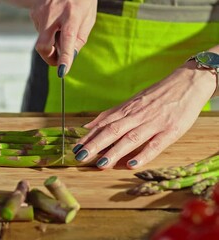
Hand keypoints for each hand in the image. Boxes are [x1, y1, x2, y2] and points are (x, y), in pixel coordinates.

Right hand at [30, 0, 96, 72]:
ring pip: (42, 39)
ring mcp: (41, 12)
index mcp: (72, 15)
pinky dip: (47, 31)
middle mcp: (54, 13)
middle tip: (57, 61)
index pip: (67, 39)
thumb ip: (79, 39)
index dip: (64, 56)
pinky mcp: (34, 12)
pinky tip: (54, 20)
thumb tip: (69, 58)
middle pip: (43, 45)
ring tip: (61, 27)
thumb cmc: (82, 2)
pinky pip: (39, 30)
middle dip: (49, 57)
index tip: (62, 70)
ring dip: (51, 41)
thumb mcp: (88, 19)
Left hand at [72, 61, 217, 168]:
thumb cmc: (156, 96)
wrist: (187, 83)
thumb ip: (111, 115)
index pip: (103, 124)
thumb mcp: (132, 102)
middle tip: (80, 156)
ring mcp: (154, 123)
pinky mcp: (171, 131)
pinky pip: (155, 145)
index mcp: (127, 110)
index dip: (89, 136)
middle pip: (113, 131)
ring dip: (114, 151)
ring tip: (101, 163)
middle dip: (95, 144)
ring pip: (131, 138)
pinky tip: (132, 164)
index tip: (75, 147)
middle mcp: (137, 116)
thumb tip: (88, 126)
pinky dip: (143, 155)